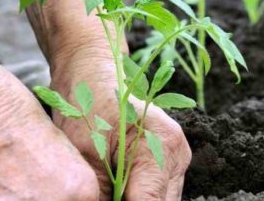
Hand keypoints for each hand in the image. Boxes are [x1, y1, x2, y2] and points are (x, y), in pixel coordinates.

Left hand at [49, 47, 191, 199]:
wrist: (93, 75)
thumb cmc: (86, 105)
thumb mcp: (86, 154)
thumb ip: (100, 193)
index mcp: (161, 145)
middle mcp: (177, 153)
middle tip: (103, 196)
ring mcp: (178, 157)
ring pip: (162, 200)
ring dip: (136, 200)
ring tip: (110, 190)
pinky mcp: (172, 161)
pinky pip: (160, 191)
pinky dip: (139, 194)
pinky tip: (119, 187)